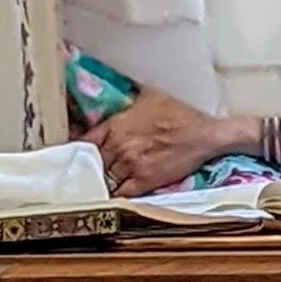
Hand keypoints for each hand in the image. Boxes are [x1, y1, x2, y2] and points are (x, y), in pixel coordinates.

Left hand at [90, 88, 243, 196]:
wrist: (204, 135)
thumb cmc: (179, 113)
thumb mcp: (149, 96)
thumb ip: (128, 98)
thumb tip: (116, 87)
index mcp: (117, 125)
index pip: (86, 141)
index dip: (79, 149)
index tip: (76, 153)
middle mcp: (119, 147)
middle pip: (93, 162)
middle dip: (91, 166)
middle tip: (89, 170)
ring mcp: (131, 166)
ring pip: (105, 179)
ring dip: (102, 181)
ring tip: (100, 183)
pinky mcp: (145, 182)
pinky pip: (120, 194)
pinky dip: (115, 194)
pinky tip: (113, 194)